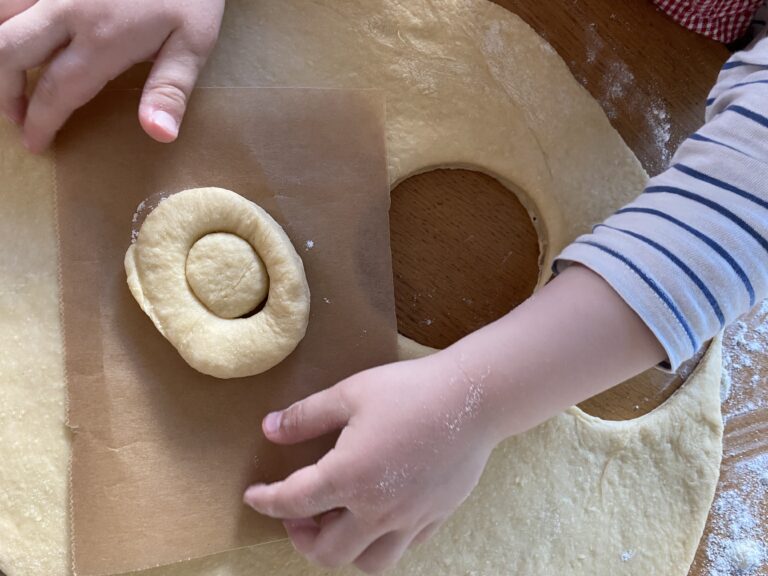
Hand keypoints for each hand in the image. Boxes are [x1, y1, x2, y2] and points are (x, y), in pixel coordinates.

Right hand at [0, 0, 224, 151]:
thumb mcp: (193, 43)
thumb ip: (170, 89)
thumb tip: (159, 134)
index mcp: (102, 39)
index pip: (57, 91)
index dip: (40, 122)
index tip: (35, 144)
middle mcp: (65, 9)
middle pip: (7, 52)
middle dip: (4, 91)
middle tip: (15, 115)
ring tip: (10, 74)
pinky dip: (4, 15)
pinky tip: (15, 31)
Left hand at [244, 353, 498, 573]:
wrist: (475, 398)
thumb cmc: (411, 390)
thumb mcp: (350, 393)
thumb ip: (306, 416)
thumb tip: (269, 429)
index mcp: (349, 477)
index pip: (292, 503)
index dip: (265, 501)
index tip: (253, 496)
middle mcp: (378, 509)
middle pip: (327, 552)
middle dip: (301, 538)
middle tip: (298, 515)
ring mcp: (410, 518)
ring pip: (369, 562)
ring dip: (344, 550)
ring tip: (338, 522)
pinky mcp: (436, 516)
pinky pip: (403, 547)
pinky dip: (381, 540)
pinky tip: (379, 513)